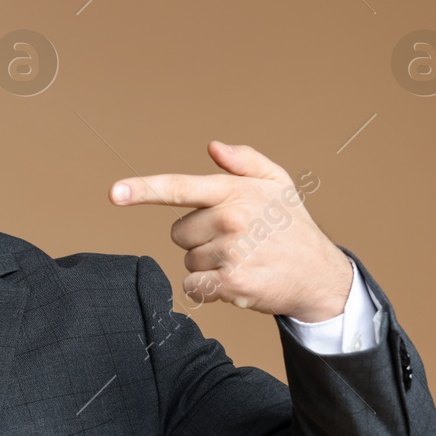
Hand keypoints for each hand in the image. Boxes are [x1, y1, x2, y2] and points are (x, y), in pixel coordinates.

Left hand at [109, 141, 351, 319]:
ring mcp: (231, 251)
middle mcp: (231, 218)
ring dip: (209, 265)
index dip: (142, 190)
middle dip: (200, 239)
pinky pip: (193, 285)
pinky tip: (238, 281)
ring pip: (188, 260)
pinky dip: (209, 289)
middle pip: (178, 233)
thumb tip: (213, 146)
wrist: (320, 276)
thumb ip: (244, 162)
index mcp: (235, 192)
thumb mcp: (278, 184)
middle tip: (237, 242)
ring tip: (244, 260)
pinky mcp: (232, 283)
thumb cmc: (292, 227)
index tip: (114, 193)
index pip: (180, 188)